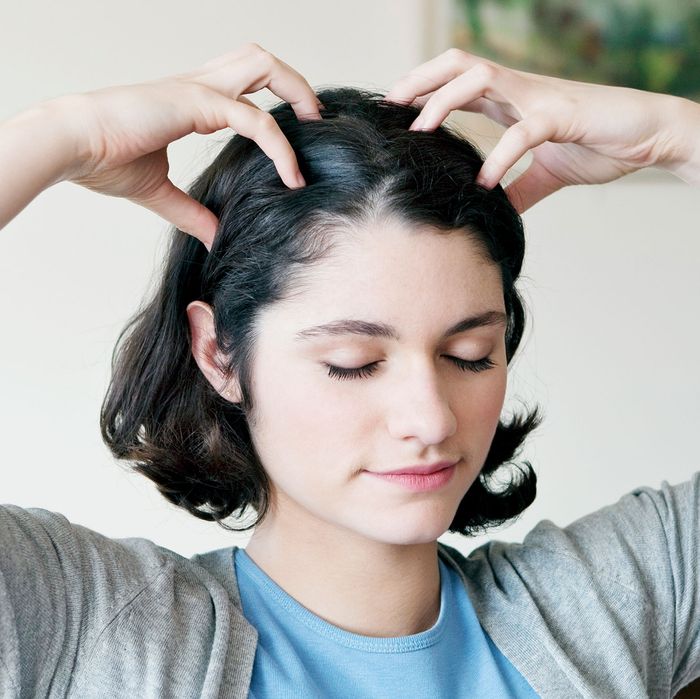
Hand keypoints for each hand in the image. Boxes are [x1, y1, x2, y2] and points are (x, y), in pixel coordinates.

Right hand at [61, 43, 320, 247]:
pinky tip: (291, 176)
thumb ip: (192, 214)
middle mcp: (199, 86)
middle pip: (259, 60)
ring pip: (262, 65)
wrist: (70, 146)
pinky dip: (279, 146)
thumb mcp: (159, 193)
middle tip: (314, 119)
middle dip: (294, 83)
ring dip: (295, 90)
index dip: (274, 107)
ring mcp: (198, 89)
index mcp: (192, 101)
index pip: (244, 87)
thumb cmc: (103, 159)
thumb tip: (216, 239)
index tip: (295, 143)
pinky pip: (253, 119)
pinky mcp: (196, 103)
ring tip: (314, 127)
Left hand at [385, 48, 687, 212]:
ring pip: (481, 79)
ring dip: (444, 102)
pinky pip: (522, 132)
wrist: (650, 135)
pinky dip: (499, 158)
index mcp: (512, 98)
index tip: (392, 111)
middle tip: (388, 108)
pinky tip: (484, 183)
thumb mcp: (547, 172)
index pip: (457, 82)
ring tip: (420, 133)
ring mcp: (540, 98)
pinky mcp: (563, 116)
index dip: (422, 90)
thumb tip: (495, 211)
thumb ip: (518, 187)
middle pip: (458, 65)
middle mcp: (520, 90)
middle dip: (418, 81)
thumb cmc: (599, 144)